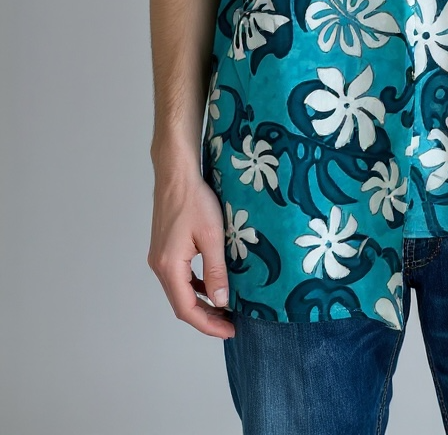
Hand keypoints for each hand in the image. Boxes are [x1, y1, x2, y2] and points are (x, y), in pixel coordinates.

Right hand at [147, 166, 234, 338]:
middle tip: (231, 324)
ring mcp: (159, 258)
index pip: (186, 309)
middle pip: (181, 304)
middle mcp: (159, 266)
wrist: (176, 174)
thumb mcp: (212, 236)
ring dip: (201, 303)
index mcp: (168, 266)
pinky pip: (180, 276)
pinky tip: (213, 285)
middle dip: (206, 317)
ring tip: (225, 309)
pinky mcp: (164, 249)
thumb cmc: (194, 200)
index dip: (208, 324)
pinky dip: (196, 286)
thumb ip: (216, 271)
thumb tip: (221, 302)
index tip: (229, 331)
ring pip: (180, 291)